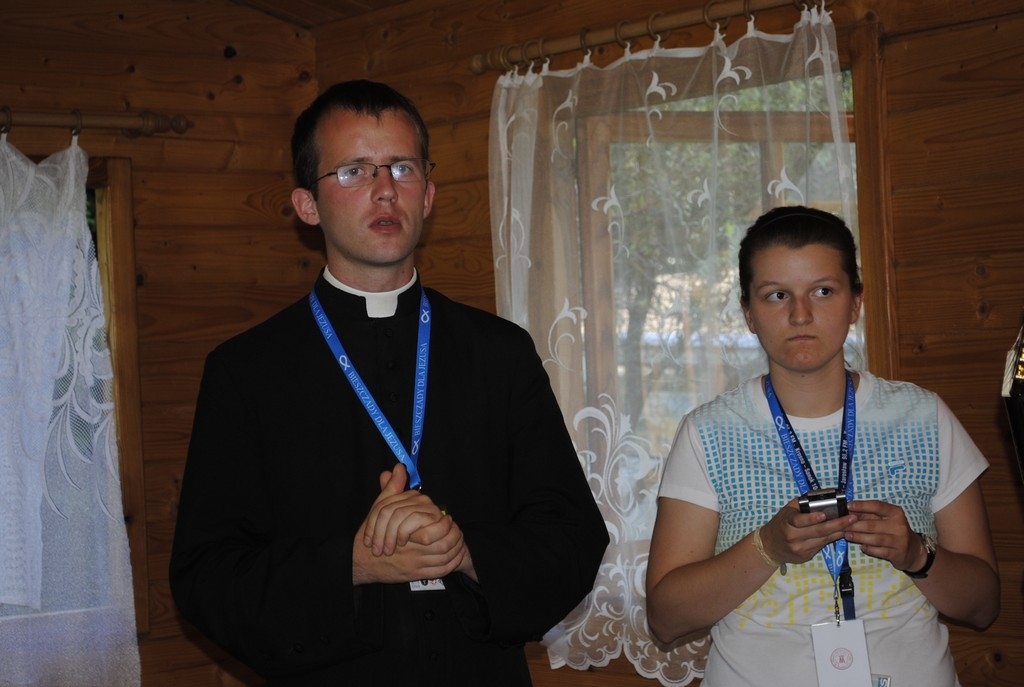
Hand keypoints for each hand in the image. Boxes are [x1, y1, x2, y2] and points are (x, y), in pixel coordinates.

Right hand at [352, 464, 468, 584]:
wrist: (360, 560)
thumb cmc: (372, 533)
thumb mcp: (379, 507)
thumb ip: (392, 488)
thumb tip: (399, 467)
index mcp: (406, 527)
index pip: (434, 522)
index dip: (445, 521)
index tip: (447, 518)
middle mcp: (412, 545)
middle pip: (443, 541)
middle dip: (455, 536)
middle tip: (458, 531)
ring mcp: (414, 560)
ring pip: (443, 555)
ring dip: (456, 549)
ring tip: (460, 543)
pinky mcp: (416, 574)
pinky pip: (440, 570)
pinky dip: (451, 563)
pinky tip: (455, 557)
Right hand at [758, 497, 856, 566]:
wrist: (770, 546)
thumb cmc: (780, 524)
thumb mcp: (786, 511)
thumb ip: (801, 504)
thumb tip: (821, 497)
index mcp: (787, 523)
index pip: (799, 520)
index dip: (812, 518)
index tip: (824, 514)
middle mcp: (793, 537)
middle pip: (818, 531)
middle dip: (837, 524)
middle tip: (852, 518)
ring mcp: (800, 549)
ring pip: (823, 539)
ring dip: (839, 531)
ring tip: (852, 524)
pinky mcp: (805, 556)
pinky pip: (822, 546)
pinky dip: (833, 538)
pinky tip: (842, 532)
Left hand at [843, 499, 922, 570]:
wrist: (912, 550)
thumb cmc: (894, 531)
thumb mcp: (886, 519)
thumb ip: (870, 515)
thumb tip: (849, 510)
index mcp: (896, 513)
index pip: (877, 506)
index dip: (862, 505)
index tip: (848, 506)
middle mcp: (899, 525)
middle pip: (872, 524)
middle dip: (854, 525)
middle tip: (842, 525)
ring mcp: (899, 541)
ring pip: (874, 539)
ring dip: (858, 537)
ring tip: (847, 535)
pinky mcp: (897, 554)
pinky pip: (878, 551)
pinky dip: (868, 549)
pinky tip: (862, 547)